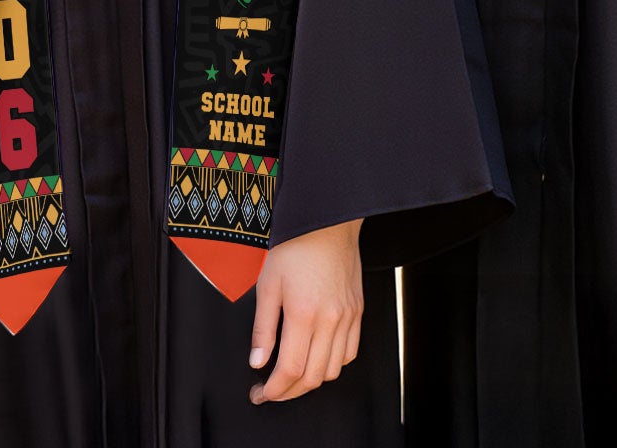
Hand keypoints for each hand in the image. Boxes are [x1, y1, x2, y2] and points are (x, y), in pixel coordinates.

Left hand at [249, 218, 362, 403]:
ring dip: (311, 380)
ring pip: (333, 370)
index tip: (261, 394)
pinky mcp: (358, 313)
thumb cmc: (294, 247)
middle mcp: (330, 321)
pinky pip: (350, 353)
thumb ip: (263, 327)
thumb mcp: (267, 283)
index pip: (291, 369)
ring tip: (291, 376)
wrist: (326, 222)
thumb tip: (258, 362)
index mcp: (304, 314)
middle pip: (313, 377)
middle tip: (271, 391)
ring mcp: (348, 318)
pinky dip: (332, 364)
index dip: (275, 389)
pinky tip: (316, 358)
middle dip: (289, 392)